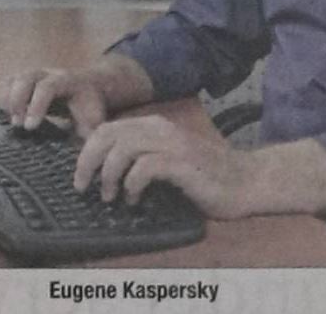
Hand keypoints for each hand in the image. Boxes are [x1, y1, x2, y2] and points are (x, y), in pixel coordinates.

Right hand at [1, 67, 107, 136]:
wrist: (91, 87)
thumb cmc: (91, 108)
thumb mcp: (94, 121)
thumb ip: (90, 136)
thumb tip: (82, 158)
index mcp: (68, 81)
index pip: (48, 87)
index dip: (36, 105)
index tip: (30, 127)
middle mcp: (50, 74)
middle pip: (27, 78)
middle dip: (18, 100)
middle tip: (17, 125)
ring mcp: (37, 75)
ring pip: (16, 79)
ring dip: (9, 99)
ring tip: (12, 122)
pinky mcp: (27, 81)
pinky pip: (9, 82)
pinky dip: (4, 97)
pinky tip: (7, 116)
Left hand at [73, 115, 254, 219]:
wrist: (245, 181)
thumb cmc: (204, 177)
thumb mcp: (166, 160)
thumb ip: (140, 157)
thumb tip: (103, 169)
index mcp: (153, 126)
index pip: (106, 128)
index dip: (86, 151)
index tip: (80, 176)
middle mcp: (160, 129)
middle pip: (107, 135)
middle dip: (87, 161)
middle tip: (82, 187)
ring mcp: (172, 144)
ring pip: (122, 148)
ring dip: (108, 175)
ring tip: (109, 196)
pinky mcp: (182, 163)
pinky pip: (145, 167)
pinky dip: (132, 185)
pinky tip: (134, 199)